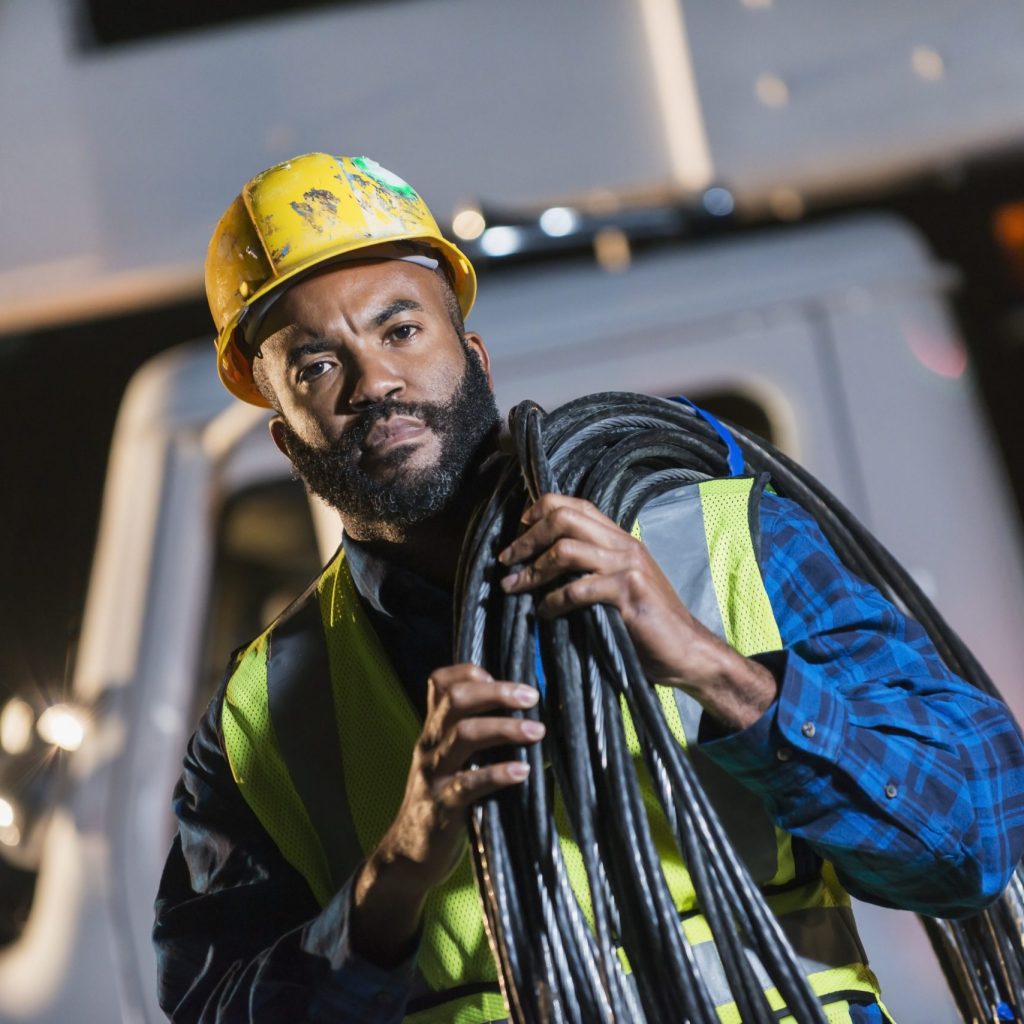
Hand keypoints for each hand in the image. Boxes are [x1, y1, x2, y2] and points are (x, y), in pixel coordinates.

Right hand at [351, 664, 542, 964]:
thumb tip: (529, 715)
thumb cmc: (444, 802)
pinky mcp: (441, 807)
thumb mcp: (451, 761)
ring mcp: (433, 774)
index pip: (440, 682)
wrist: (409, 856)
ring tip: (537, 731)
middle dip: (496, 692)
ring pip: (463, 735)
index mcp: (434, 730)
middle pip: (455, 699)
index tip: (503, 678)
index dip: (470, 672)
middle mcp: (430, 744)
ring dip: (504, 728)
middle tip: (531, 697)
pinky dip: (497, 773)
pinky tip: (523, 771)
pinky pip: (468, 784)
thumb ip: (476, 737)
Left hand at [498, 494, 775, 728]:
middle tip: (506, 560)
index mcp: (621, 539)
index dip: (540, 510)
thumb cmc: (648, 625)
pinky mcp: (629, 593)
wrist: (688, 652)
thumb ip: (591, 570)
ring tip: (513, 587)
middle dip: (527, 539)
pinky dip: (553, 601)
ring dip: (533, 569)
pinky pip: (579, 588)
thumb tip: (542, 566)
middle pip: (564, 519)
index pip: (576, 505)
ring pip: (566, 549)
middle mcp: (624, 545)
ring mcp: (628, 566)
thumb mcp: (619, 586)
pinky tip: (543, 613)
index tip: (518, 531)